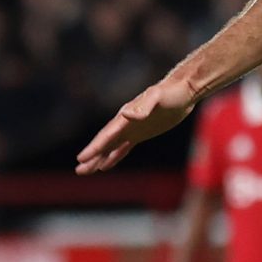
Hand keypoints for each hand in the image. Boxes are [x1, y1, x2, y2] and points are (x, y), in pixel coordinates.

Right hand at [77, 74, 199, 173]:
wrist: (183, 91)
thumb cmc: (171, 93)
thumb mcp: (158, 98)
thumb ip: (143, 106)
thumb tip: (126, 114)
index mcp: (125, 116)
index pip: (107, 135)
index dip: (94, 147)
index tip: (81, 158)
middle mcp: (124, 123)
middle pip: (104, 143)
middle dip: (91, 156)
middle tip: (78, 171)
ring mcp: (131, 129)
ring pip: (110, 147)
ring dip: (98, 158)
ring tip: (84, 171)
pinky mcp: (140, 134)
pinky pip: (122, 148)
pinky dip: (113, 157)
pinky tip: (105, 166)